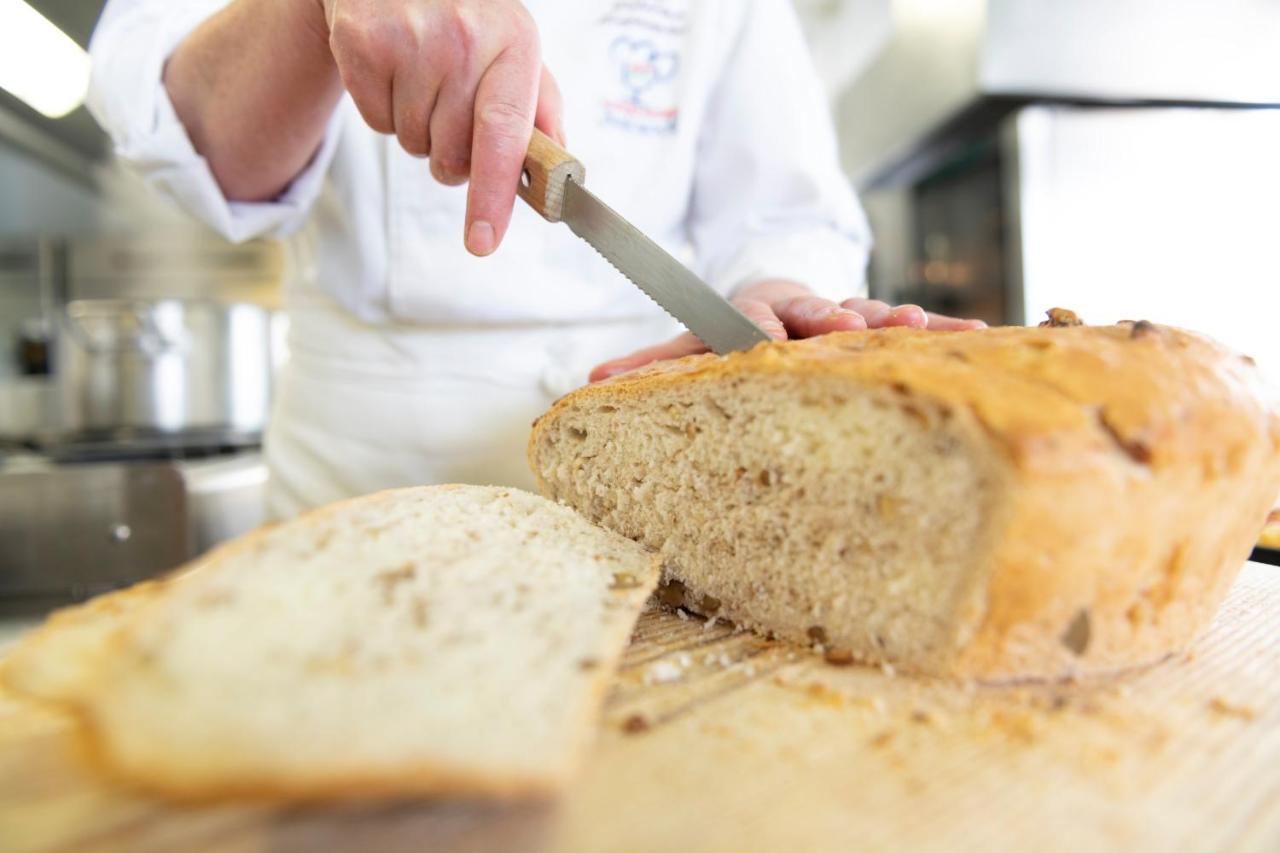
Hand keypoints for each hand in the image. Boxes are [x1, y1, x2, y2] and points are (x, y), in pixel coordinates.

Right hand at [319, 0, 563, 254]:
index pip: (504, 135)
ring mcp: (409, 39)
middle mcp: (463, 38)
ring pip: (413, 144)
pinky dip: (384, 110)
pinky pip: (377, 123)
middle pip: (453, 156)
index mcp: (514, 42)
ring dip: (418, 130)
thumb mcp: (514, 46)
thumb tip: (558, 167)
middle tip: (451, 113)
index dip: (493, 195)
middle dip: (452, 157)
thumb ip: (540, 109)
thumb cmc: (468, 18)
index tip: (483, 241)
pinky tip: (394, 71)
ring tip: (423, 80)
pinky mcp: (362, 43)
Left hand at [589, 280, 985, 381]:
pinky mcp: (882, 329)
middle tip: (846, 323)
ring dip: (892, 322)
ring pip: (872, 315)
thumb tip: (588, 379)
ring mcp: (847, 316)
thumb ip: (650, 364)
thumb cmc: (731, 332)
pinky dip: (944, 333)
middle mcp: (805, 310)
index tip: (761, 336)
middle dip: (833, 319)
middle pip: (819, 311)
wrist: (779, 300)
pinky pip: (915, 332)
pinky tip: (980, 337)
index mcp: (755, 310)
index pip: (752, 318)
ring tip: (917, 326)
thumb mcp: (691, 343)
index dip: (756, 327)